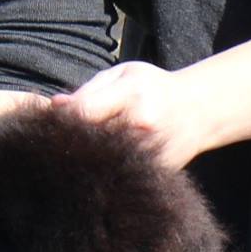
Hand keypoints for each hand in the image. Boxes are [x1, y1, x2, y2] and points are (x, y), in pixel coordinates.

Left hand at [53, 62, 210, 168]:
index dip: (62, 120)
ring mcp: (150, 155)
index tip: (53, 123)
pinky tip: (104, 167)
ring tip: (83, 156)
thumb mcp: (124, 74)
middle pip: (90, 143)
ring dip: (88, 163)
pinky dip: (107, 174)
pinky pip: (121, 177)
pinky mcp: (155, 173)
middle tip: (61, 144)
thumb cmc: (155, 88)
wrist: (197, 112)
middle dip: (72, 144)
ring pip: (103, 165)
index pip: (83, 113)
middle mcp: (142, 129)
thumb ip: (90, 89)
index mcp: (132, 98)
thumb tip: (55, 107)